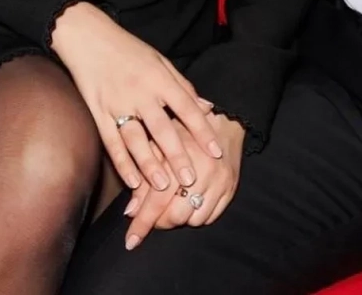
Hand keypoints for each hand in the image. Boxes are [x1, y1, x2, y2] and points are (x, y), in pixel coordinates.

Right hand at [50, 2, 224, 198]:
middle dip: (178, 155)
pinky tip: (132, 181)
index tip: (215, 151)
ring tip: (162, 186)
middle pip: (162, 129)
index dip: (202, 130)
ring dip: (149, 165)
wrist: (88, 39)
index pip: (186, 108)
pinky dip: (121, 163)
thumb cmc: (129, 50)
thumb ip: (182, 85)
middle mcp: (140, 93)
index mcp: (159, 78)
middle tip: (191, 179)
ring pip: (135, 140)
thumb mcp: (161, 60)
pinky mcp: (98, 113)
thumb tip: (206, 106)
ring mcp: (117, 105)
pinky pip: (111, 142)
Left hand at [124, 111, 244, 248]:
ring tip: (174, 203)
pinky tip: (191, 201)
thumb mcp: (159, 145)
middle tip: (154, 216)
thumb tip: (130, 211)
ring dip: (180, 218)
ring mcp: (219, 182)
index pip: (157, 201)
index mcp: (181, 158)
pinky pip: (210, 218)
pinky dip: (197, 215)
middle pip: (175, 216)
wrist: (223, 120)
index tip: (130, 241)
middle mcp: (203, 172)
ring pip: (193, 221)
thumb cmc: (184, 132)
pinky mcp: (230, 189)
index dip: (142, 223)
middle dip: (160, 221)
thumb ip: (144, 176)